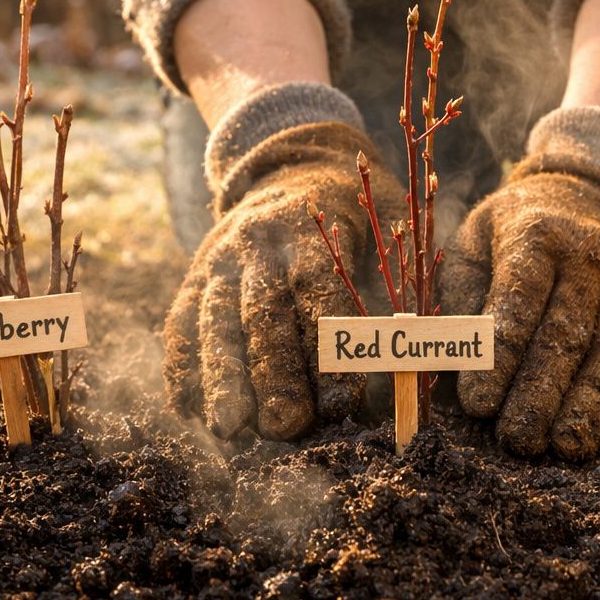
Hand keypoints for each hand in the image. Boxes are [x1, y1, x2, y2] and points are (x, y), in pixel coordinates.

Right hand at [163, 121, 394, 438]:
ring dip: (221, 378)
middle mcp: (256, 246)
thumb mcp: (386, 226)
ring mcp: (217, 263)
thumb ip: (398, 281)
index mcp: (308, 234)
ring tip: (231, 429)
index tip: (345, 404)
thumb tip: (419, 351)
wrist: (289, 170)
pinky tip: (191, 414)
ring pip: (214, 322)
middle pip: (262, 314)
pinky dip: (183, 370)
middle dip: (274, 374)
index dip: (331, 351)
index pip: (319, 295)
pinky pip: (181, 327)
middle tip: (287, 426)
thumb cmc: (353, 215)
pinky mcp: (192, 282)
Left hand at [443, 111, 599, 458]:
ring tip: (565, 448)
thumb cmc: (513, 237)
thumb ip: (463, 298)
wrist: (593, 200)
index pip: (519, 297)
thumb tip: (456, 364)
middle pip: (567, 332)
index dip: (500, 353)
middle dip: (541, 392)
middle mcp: (590, 257)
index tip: (476, 404)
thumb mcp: (474, 244)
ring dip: (591, 407)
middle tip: (516, 440)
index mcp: (537, 235)